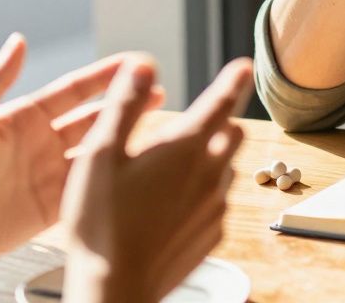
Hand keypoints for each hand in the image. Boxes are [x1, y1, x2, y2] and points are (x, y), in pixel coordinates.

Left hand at [0, 34, 163, 279]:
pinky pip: (92, 187)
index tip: (134, 63)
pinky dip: (115, 177)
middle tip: (157, 91)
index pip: (75, 90)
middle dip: (126, 104)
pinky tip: (137, 170)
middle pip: (95, 118)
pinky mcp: (54, 206)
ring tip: (159, 128)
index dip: (105, 76)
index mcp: (26, 117)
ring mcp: (51, 174)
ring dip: (125, 138)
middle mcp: (43, 143)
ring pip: (99, 151)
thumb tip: (19, 39)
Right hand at [61, 56, 252, 302]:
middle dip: (221, 121)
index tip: (244, 66)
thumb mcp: (100, 155)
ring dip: (210, 159)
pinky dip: (203, 193)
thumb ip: (124, 106)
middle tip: (193, 124)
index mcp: (185, 149)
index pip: (222, 102)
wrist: (115, 290)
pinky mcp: (212, 235)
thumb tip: (141, 64)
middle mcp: (210, 175)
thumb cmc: (101, 225)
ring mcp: (215, 207)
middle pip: (233, 134)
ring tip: (172, 169)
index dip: (234, 80)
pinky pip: (218, 201)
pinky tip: (170, 205)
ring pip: (226, 168)